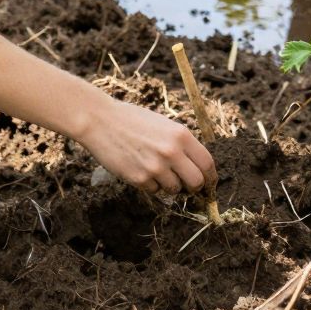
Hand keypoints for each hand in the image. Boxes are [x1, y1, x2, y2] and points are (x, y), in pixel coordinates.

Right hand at [81, 96, 215, 196]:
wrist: (100, 121)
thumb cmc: (132, 119)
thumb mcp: (163, 124)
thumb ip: (180, 142)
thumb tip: (196, 164)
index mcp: (181, 135)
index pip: (207, 163)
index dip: (210, 176)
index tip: (209, 181)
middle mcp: (172, 152)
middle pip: (197, 182)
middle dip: (194, 187)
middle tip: (188, 185)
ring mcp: (155, 167)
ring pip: (175, 190)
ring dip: (170, 186)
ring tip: (157, 171)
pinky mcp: (139, 179)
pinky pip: (154, 190)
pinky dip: (151, 185)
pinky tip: (140, 169)